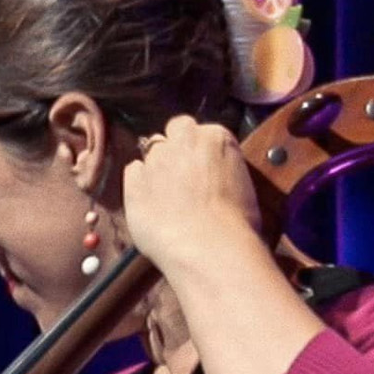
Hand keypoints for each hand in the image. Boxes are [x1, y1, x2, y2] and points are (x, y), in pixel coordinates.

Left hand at [122, 115, 263, 278]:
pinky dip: (137, 183)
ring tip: (163, 196)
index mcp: (216, 136)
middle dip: (172, 150)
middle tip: (178, 176)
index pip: (194, 128)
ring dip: (155, 169)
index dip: (192, 146)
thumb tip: (211, 174)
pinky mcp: (133, 183)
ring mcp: (155, 161)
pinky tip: (148, 202)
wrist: (209, 245)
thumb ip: (219, 165)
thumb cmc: (236, 223)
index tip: (195, 163)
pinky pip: (131, 172)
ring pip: (149, 154)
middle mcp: (182, 141)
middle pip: (169, 134)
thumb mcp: (241, 182)